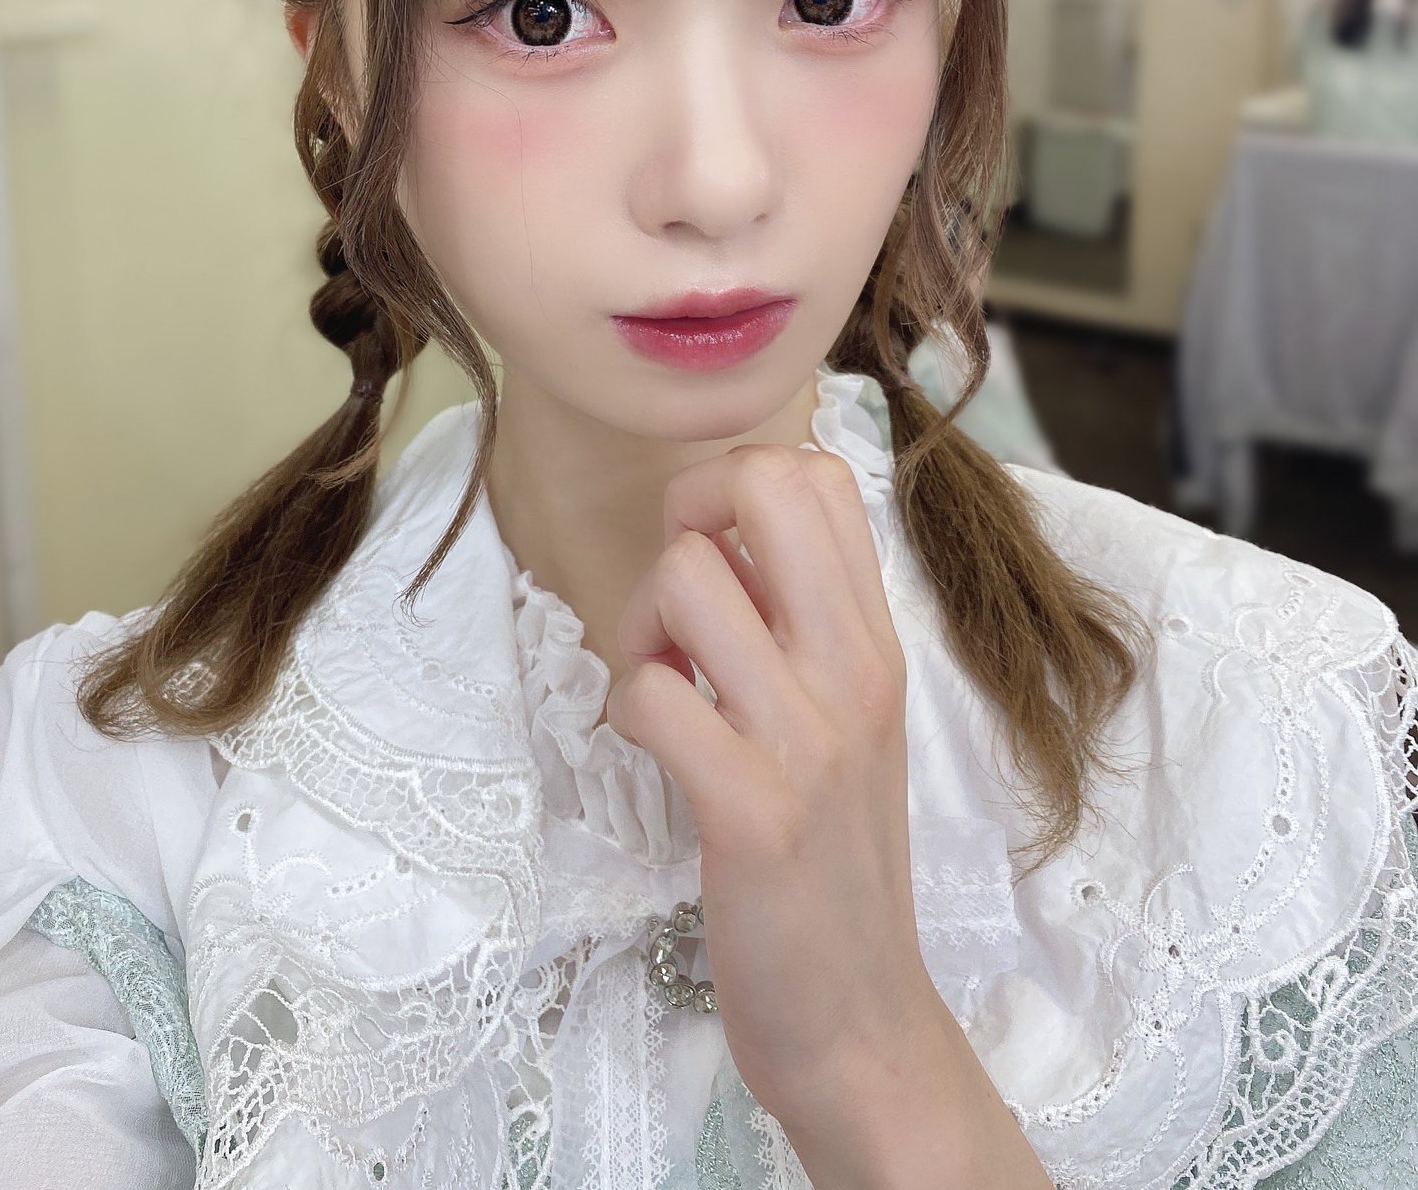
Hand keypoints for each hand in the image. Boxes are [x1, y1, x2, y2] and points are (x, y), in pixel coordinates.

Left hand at [604, 443, 1004, 1182]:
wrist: (862, 1024)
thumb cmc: (835, 865)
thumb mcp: (848, 722)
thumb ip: (801, 627)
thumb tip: (725, 540)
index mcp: (875, 643)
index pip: (819, 477)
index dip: (737, 484)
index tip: (715, 557)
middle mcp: (853, 670)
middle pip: (763, 487)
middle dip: (688, 513)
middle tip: (679, 604)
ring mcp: (807, 738)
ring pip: (686, 579)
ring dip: (641, 628)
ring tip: (664, 691)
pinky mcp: (751, 809)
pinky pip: (650, 695)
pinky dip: (626, 711)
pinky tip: (654, 754)